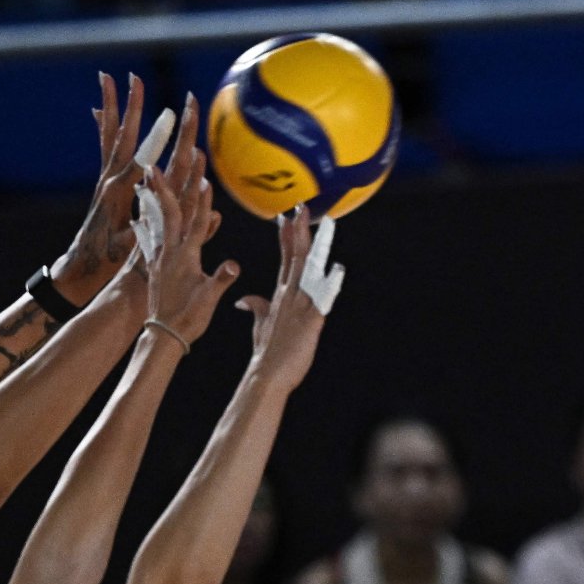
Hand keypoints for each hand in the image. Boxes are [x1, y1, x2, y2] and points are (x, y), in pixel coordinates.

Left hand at [50, 73, 176, 306]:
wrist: (82, 268)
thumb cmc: (114, 261)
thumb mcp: (142, 249)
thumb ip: (177, 232)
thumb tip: (214, 216)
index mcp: (126, 194)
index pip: (149, 157)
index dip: (162, 135)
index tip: (173, 111)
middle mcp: (113, 179)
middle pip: (126, 135)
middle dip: (133, 106)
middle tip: (135, 77)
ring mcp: (107, 178)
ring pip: (111, 134)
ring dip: (114, 105)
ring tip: (108, 77)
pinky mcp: (105, 181)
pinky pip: (104, 146)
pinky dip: (105, 126)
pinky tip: (101, 108)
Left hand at [138, 151, 238, 346]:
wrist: (163, 335)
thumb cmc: (189, 319)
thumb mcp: (208, 300)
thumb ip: (220, 280)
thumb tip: (232, 265)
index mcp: (185, 256)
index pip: (196, 221)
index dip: (202, 200)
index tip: (203, 176)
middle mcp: (170, 251)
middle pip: (174, 210)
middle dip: (174, 183)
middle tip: (168, 160)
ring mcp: (160, 255)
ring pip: (159, 217)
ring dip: (156, 193)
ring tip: (149, 171)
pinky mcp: (155, 263)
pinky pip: (149, 234)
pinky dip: (146, 219)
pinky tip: (140, 210)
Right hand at [234, 208, 342, 390]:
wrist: (266, 376)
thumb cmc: (266, 354)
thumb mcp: (260, 325)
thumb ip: (256, 307)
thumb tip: (244, 299)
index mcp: (280, 295)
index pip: (285, 259)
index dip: (287, 237)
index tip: (286, 217)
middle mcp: (289, 295)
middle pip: (297, 256)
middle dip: (299, 231)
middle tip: (301, 208)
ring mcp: (300, 306)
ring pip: (310, 269)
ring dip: (318, 246)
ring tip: (325, 225)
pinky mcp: (311, 320)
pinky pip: (323, 298)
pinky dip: (331, 284)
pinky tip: (338, 270)